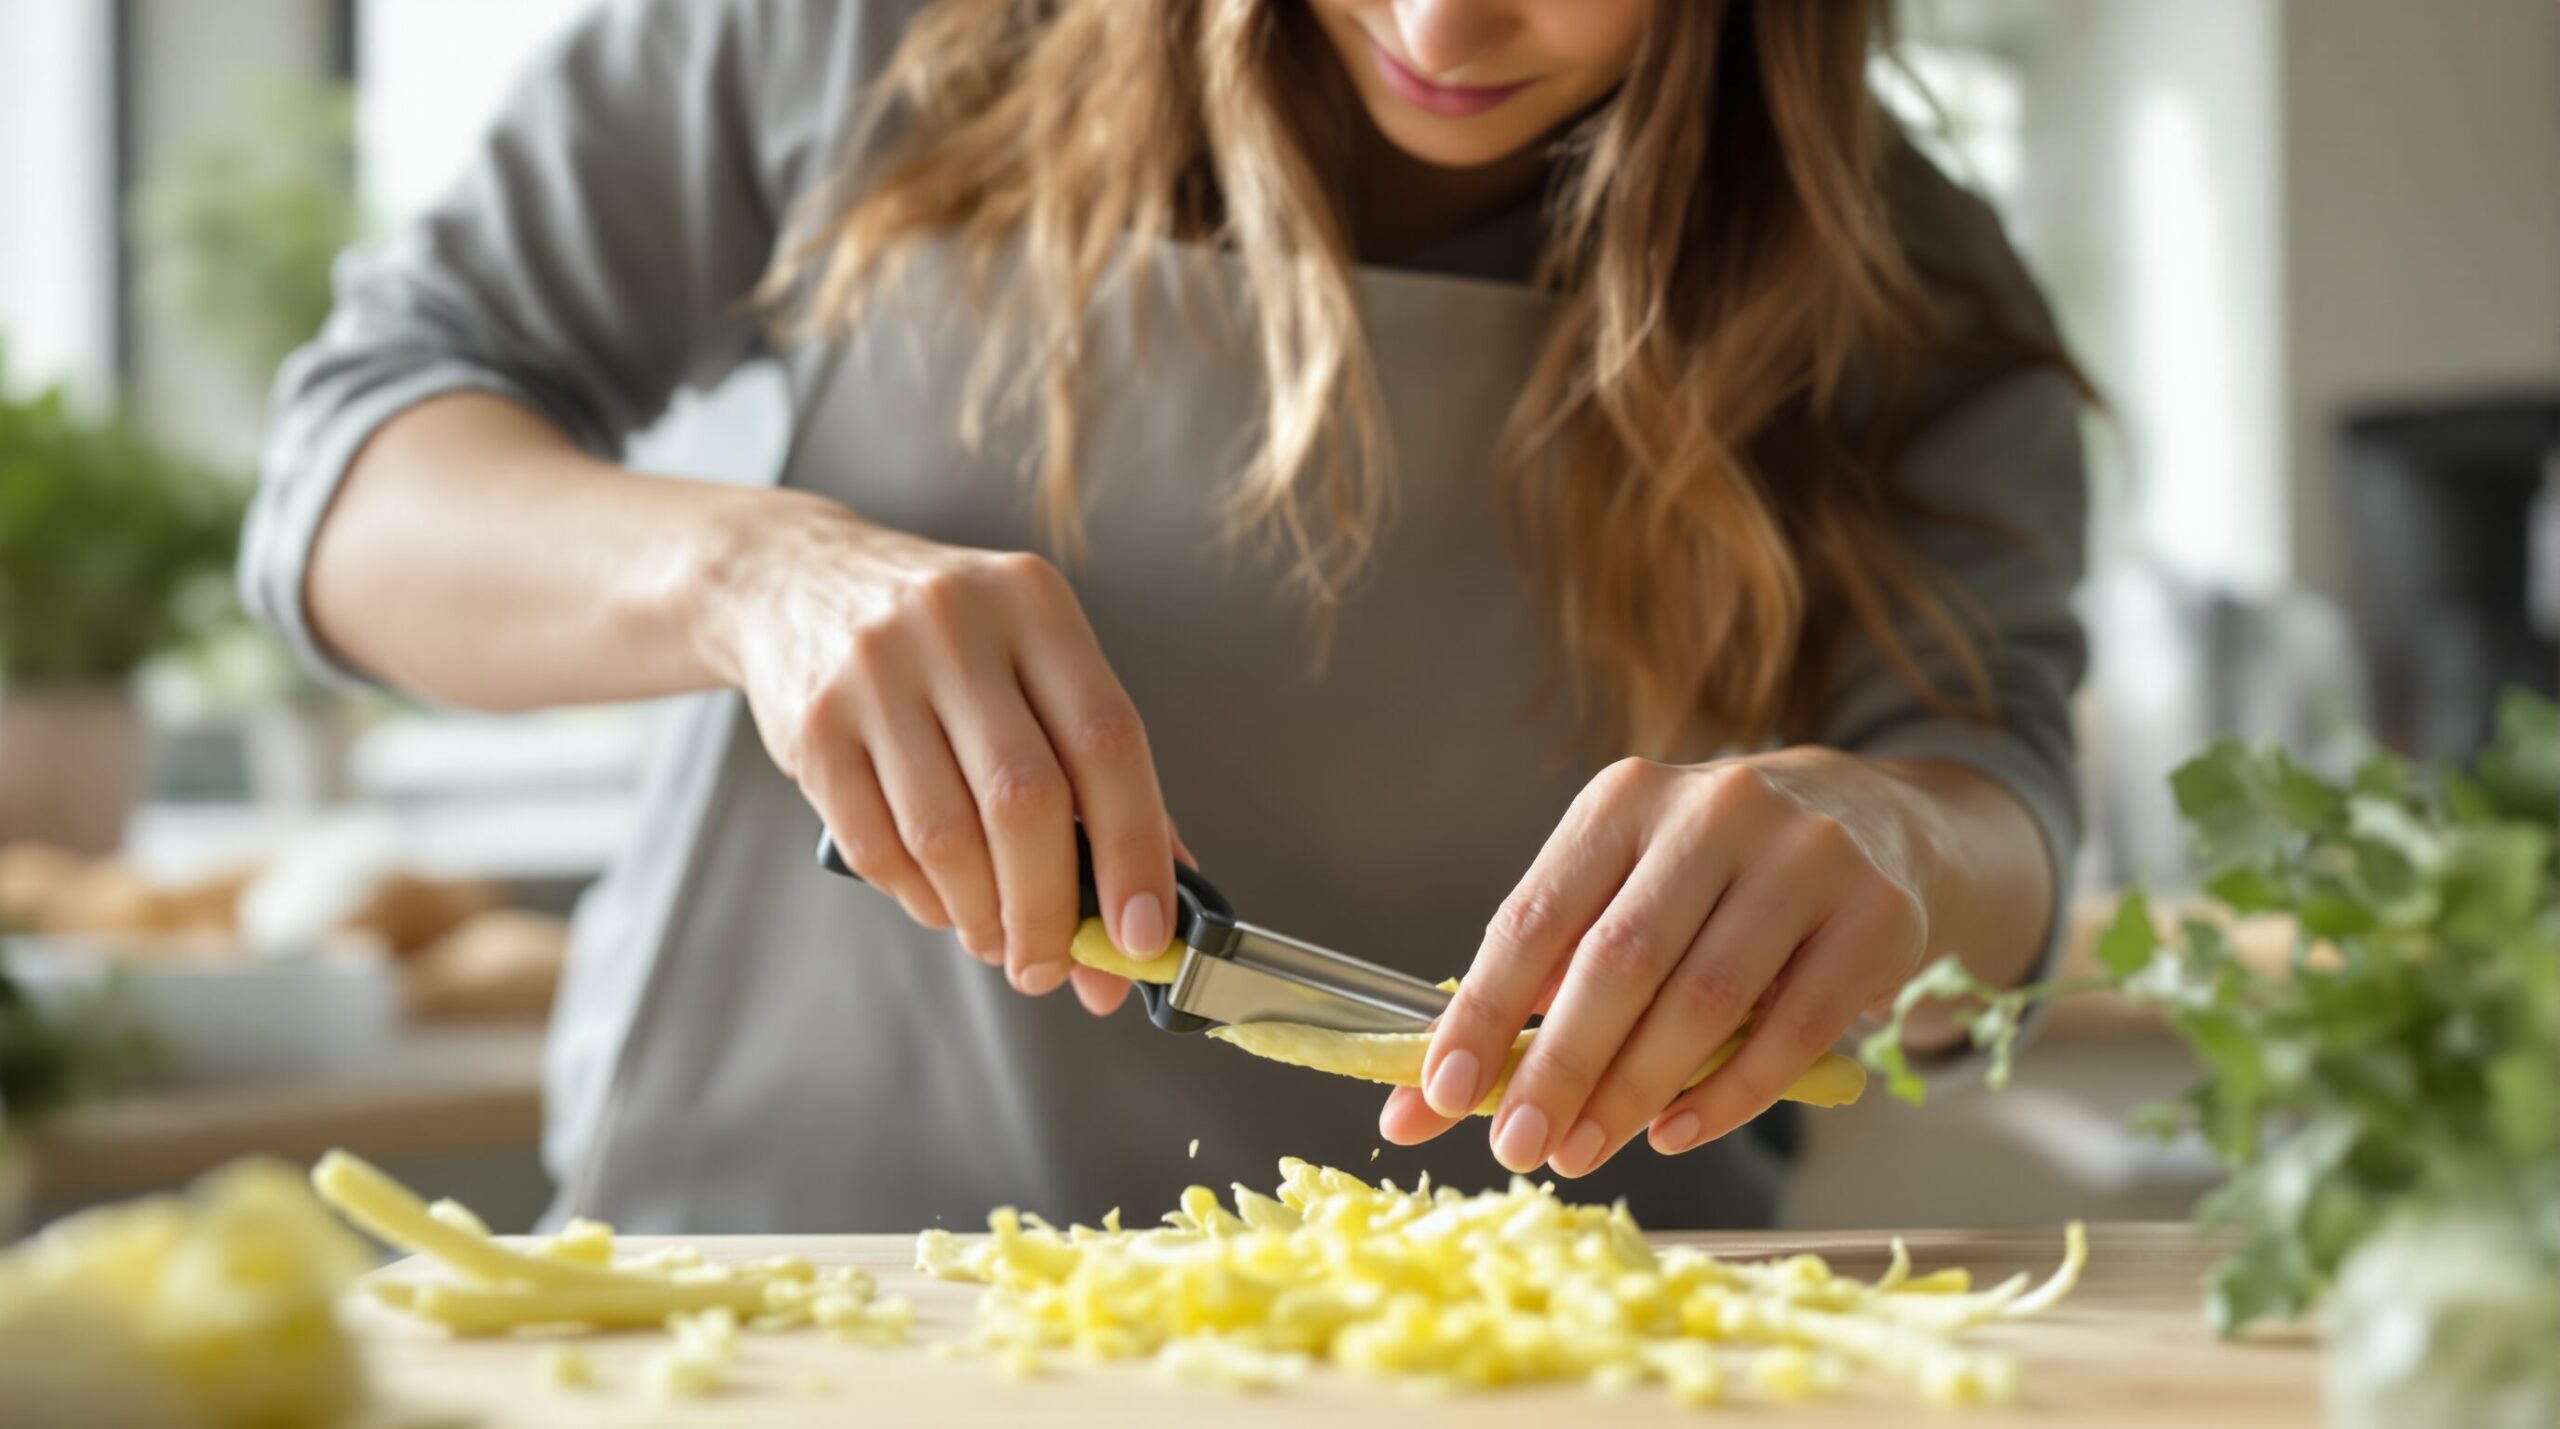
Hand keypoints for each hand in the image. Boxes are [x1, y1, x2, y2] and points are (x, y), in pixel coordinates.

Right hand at [694, 490, 1176, 1013]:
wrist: (795, 581)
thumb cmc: (947, 645)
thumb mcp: (1032, 661)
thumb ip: (1098, 771)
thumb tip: (1156, 906)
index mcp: (1035, 604)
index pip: (1107, 741)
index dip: (1135, 850)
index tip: (1145, 935)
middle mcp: (955, 625)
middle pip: (1025, 800)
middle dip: (1050, 909)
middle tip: (1054, 966)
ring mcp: (874, 671)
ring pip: (947, 838)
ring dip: (983, 916)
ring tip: (997, 937)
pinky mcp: (813, 724)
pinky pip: (878, 848)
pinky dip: (922, 900)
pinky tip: (943, 902)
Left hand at [1380, 749, 1937, 1174]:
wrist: (1873, 824)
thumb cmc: (1712, 876)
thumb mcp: (1625, 887)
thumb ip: (1541, 977)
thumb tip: (1428, 1093)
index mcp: (1627, 798)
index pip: (1536, 915)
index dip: (1483, 1010)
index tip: (1442, 1093)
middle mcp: (1717, 810)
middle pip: (1621, 960)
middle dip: (1559, 1067)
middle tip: (1516, 1146)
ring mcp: (1806, 858)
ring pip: (1705, 1000)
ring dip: (1634, 1092)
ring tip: (1583, 1150)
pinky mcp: (1877, 916)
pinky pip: (1794, 1031)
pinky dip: (1725, 1097)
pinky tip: (1672, 1133)